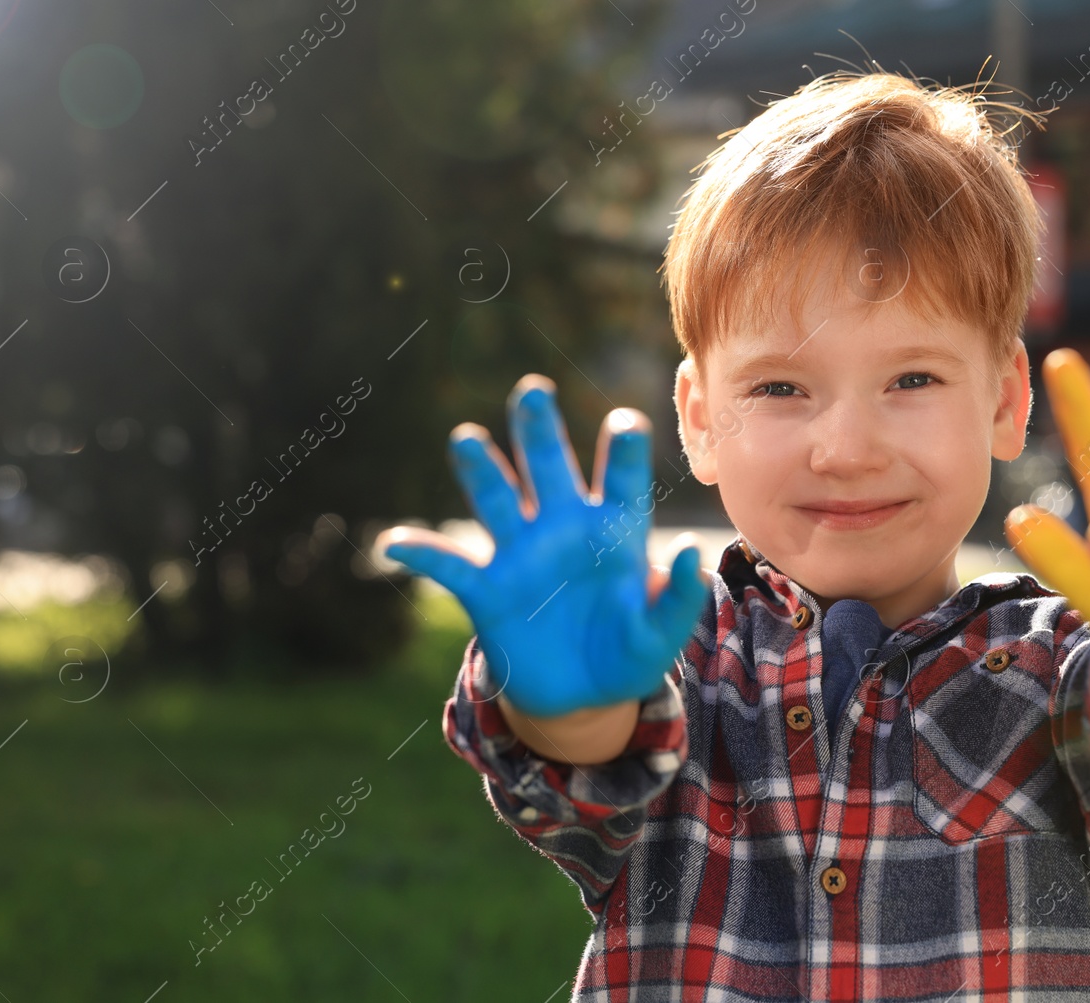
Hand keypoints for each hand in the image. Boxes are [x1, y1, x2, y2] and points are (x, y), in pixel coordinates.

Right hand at [376, 374, 707, 716]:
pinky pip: (450, 566)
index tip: (625, 422)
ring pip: (496, 498)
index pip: (621, 477)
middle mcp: (564, 528)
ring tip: (467, 440)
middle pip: (549, 466)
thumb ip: (679, 600)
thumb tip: (694, 551)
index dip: (623, 449)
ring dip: (480, 468)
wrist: (580, 696)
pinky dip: (422, 554)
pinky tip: (395, 543)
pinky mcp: (487, 590)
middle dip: (539, 430)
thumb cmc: (628, 653)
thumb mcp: (661, 636)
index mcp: (614, 530)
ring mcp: (521, 554)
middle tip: (532, 392)